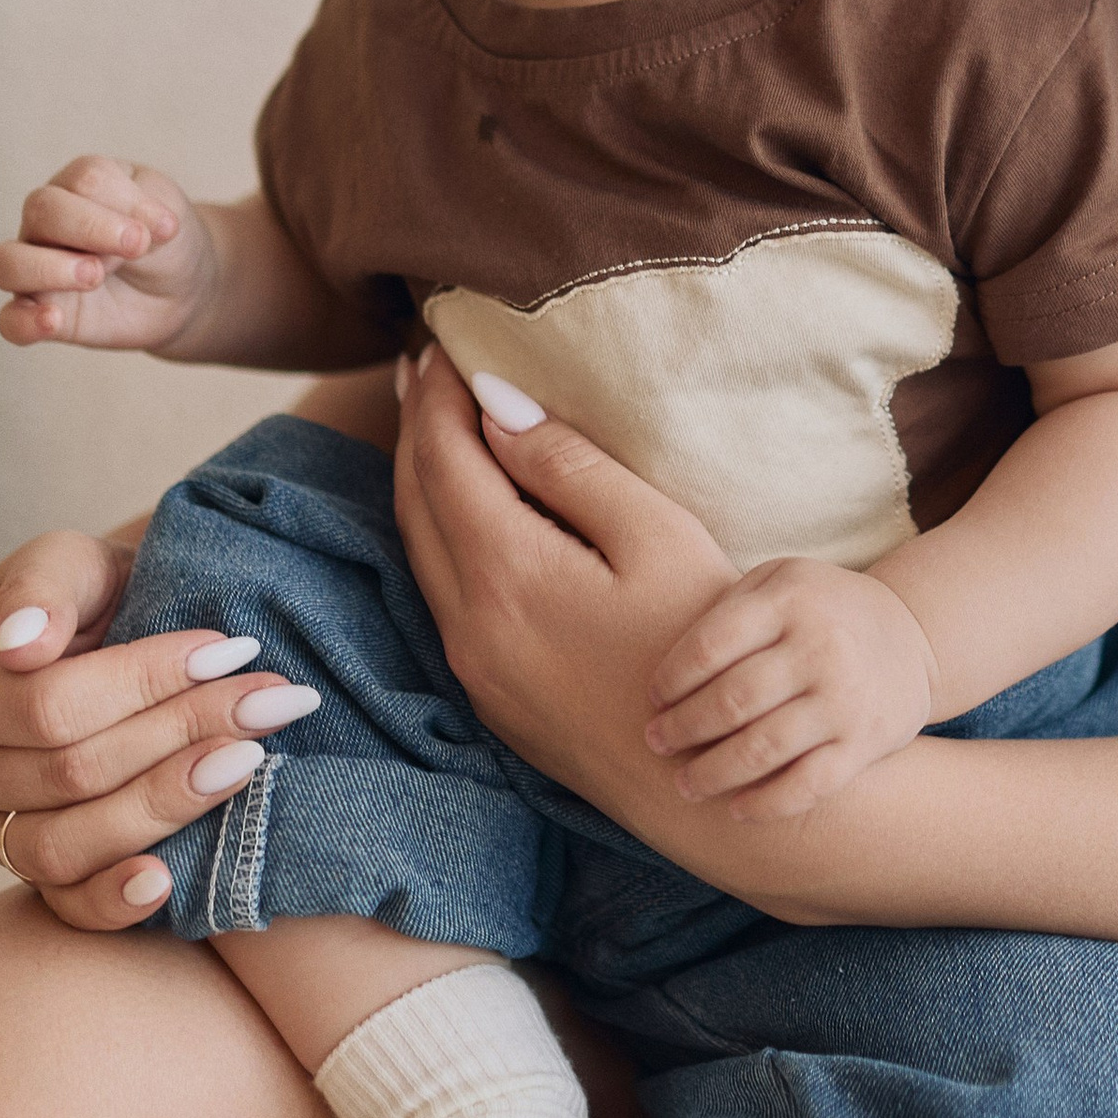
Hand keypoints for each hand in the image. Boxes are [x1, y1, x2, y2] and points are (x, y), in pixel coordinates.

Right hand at [0, 155, 215, 351]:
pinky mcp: (42, 315)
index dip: (124, 201)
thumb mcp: (167, 213)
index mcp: (78, 188)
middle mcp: (46, 224)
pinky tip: (53, 321)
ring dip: (47, 268)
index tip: (165, 227)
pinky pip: (10, 322)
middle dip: (89, 226)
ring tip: (94, 276)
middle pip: (40, 209)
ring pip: (6, 262)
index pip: (83, 180)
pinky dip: (24, 321)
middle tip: (135, 246)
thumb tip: (138, 226)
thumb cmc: (162, 241)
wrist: (179, 289)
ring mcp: (37, 270)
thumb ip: (145, 211)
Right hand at [0, 536, 322, 931]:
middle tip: (272, 701)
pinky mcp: (35, 876)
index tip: (233, 648)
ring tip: (249, 761)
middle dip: (182, 732)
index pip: (49, 705)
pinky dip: (114, 902)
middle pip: (71, 775)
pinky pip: (66, 907)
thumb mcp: (72, 562)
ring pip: (69, 844)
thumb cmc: (93, 595)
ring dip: (168, 805)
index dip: (146, 681)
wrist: (116, 637)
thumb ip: (47, 587)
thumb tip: (21, 644)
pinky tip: (167, 882)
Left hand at [390, 349, 745, 836]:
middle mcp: (469, 622)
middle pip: (413, 499)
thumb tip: (495, 404)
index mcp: (507, 574)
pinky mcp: (487, 694)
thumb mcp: (656, 537)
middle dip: (417, 424)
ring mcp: (472, 665)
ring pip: (417, 548)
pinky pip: (438, 589)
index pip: (445, 457)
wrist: (703, 779)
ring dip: (420, 477)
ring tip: (436, 418)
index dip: (443, 391)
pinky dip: (436, 529)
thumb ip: (569, 467)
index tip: (448, 338)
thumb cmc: (702, 644)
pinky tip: (461, 505)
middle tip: (429, 363)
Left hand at [646, 558, 939, 816]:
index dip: (671, 679)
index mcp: (790, 599)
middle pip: (732, 700)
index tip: (652, 699)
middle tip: (655, 743)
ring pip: (762, 749)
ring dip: (712, 773)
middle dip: (683, 728)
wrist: (913, 636)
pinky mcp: (865, 742)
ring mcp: (845, 699)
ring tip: (684, 784)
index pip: (710, 645)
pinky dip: (765, 803)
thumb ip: (726, 609)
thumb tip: (661, 672)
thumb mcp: (780, 581)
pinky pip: (807, 784)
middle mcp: (821, 647)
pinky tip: (735, 809)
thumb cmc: (821, 609)